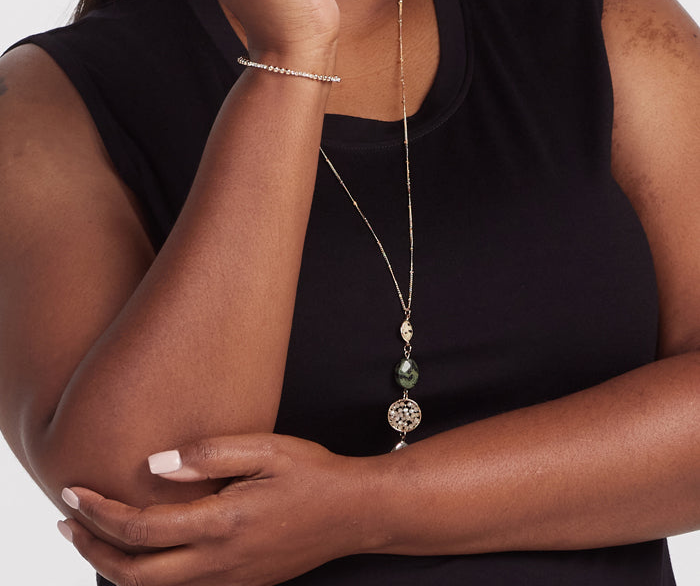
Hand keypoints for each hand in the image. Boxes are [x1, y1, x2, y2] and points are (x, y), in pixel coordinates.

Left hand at [59, 433, 369, 585]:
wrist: (354, 514)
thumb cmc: (311, 473)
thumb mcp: (265, 448)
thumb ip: (208, 456)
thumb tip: (154, 465)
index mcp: (222, 524)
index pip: (142, 529)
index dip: (100, 513)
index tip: (73, 491)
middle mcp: (219, 564)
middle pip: (134, 575)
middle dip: (92, 548)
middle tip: (66, 521)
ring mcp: (229, 582)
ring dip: (113, 567)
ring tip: (90, 536)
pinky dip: (145, 580)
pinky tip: (139, 555)